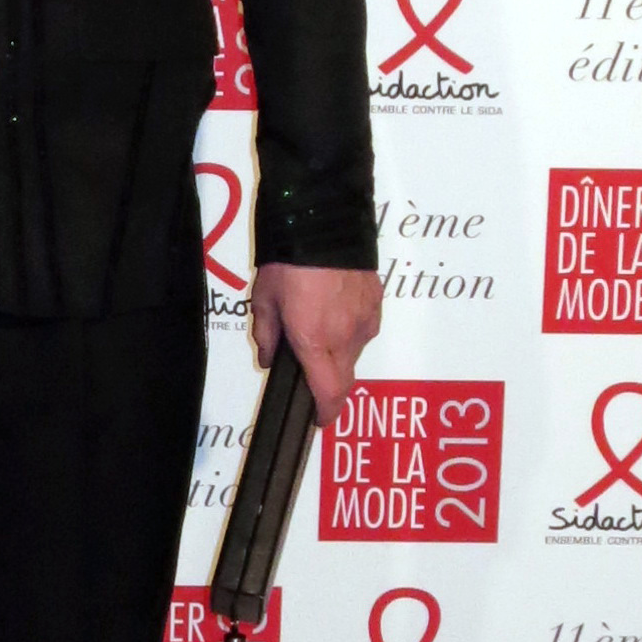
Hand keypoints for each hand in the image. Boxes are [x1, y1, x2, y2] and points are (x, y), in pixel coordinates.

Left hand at [248, 261, 381, 426]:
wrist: (324, 222)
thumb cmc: (290, 259)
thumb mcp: (264, 299)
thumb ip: (267, 335)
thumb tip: (269, 359)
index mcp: (315, 341)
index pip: (329, 393)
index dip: (326, 413)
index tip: (320, 420)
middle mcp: (346, 336)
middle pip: (344, 379)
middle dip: (329, 385)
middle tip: (312, 377)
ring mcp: (365, 320)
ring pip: (354, 353)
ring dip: (338, 354)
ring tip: (316, 328)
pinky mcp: (376, 302)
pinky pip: (364, 328)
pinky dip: (350, 330)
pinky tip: (334, 312)